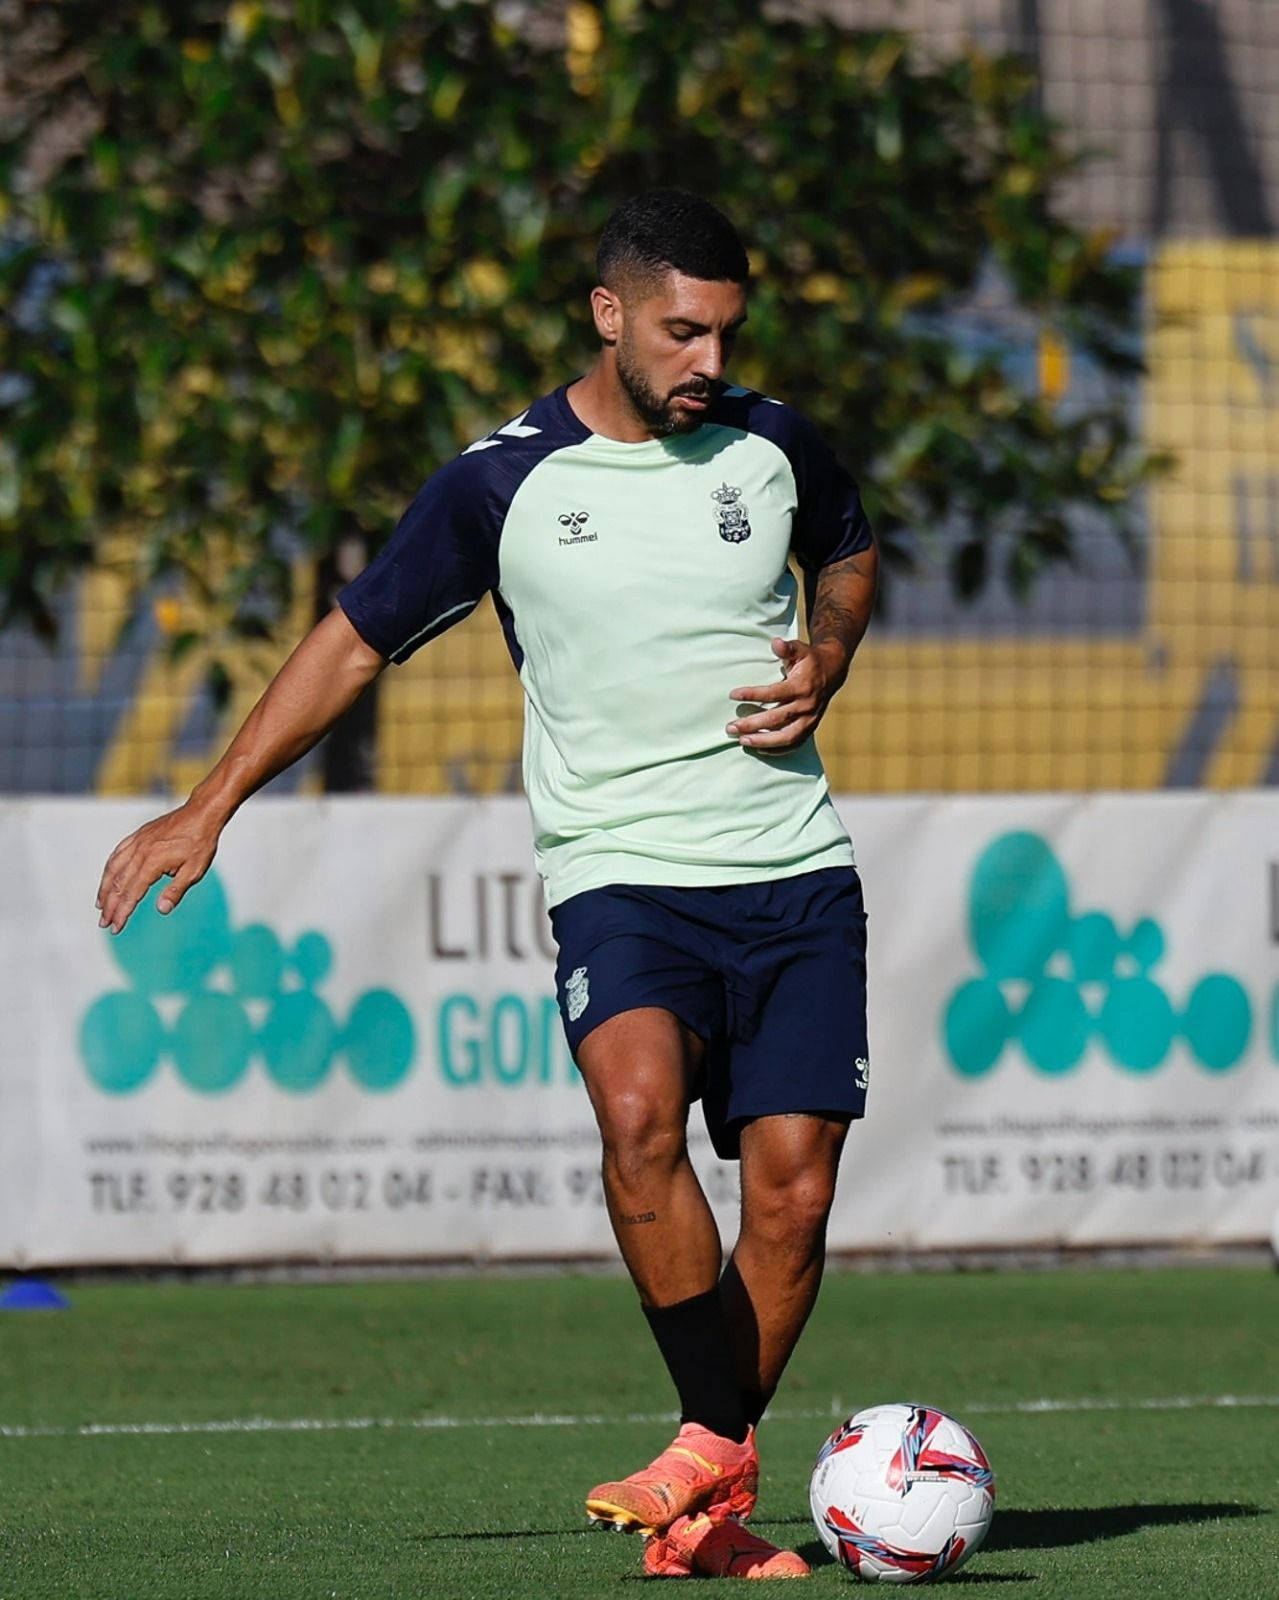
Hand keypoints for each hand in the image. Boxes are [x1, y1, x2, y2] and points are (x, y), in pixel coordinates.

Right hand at [96, 800, 222, 934]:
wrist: (201, 813)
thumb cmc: (200, 842)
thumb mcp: (194, 870)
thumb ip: (176, 890)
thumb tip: (161, 910)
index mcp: (152, 863)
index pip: (132, 894)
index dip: (122, 912)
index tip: (116, 927)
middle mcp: (139, 852)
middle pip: (118, 884)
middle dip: (110, 905)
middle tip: (104, 923)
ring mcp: (136, 842)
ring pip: (113, 868)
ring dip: (104, 888)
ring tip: (100, 905)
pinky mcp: (138, 836)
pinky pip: (117, 853)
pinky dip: (109, 868)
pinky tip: (108, 878)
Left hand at [726, 637, 849, 753]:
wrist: (832, 672)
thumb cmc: (809, 660)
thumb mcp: (799, 649)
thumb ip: (787, 648)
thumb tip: (775, 643)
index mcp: (801, 686)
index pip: (774, 693)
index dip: (753, 694)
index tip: (733, 695)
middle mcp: (806, 705)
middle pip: (777, 719)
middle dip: (752, 725)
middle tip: (730, 727)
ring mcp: (810, 720)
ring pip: (786, 737)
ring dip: (763, 741)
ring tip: (742, 741)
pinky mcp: (811, 728)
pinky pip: (795, 744)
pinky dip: (778, 750)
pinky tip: (759, 749)